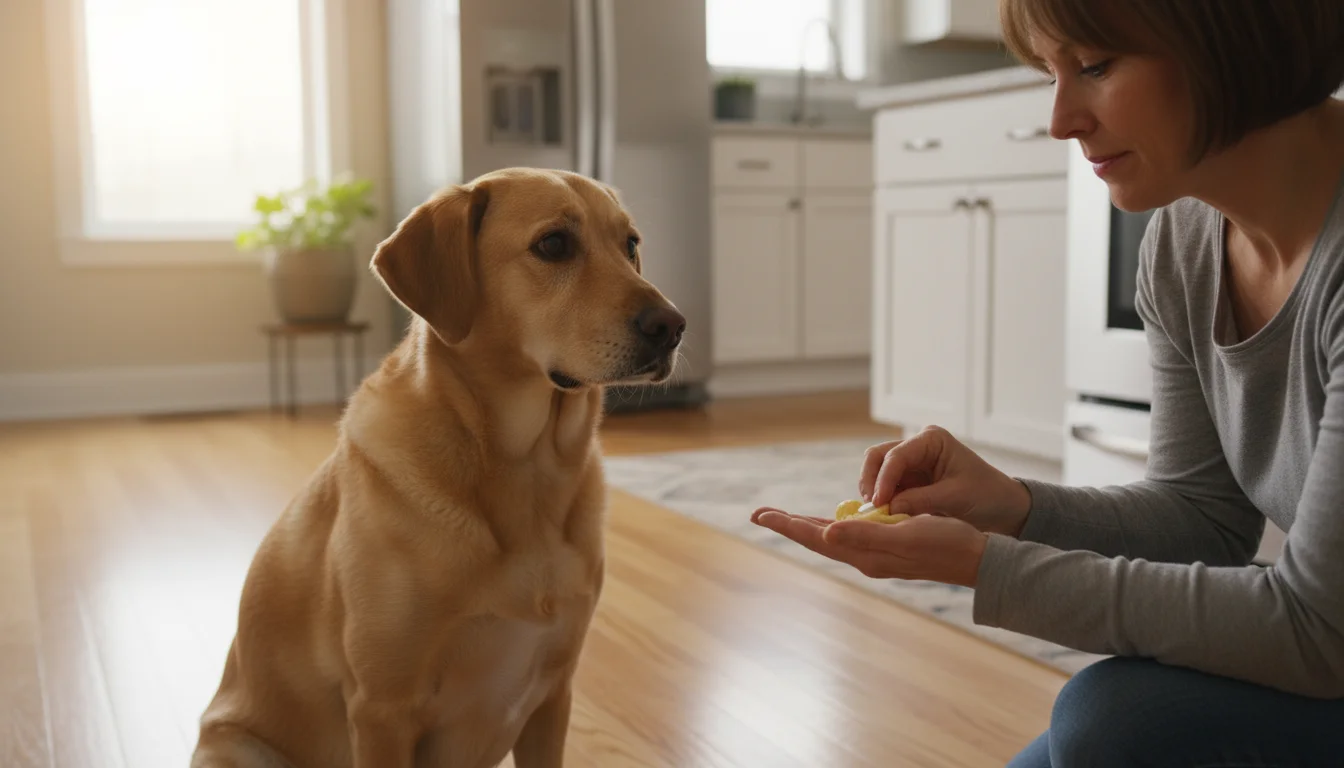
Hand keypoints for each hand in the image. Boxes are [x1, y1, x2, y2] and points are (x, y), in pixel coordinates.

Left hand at [749, 507, 987, 586]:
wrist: (975, 559)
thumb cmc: (944, 543)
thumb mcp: (905, 534)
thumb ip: (865, 534)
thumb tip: (827, 532)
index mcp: (865, 554)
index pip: (816, 537)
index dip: (787, 524)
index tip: (760, 515)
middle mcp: (864, 557)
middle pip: (817, 538)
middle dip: (788, 524)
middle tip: (759, 514)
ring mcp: (875, 555)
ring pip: (830, 538)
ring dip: (805, 526)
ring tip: (783, 517)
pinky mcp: (886, 548)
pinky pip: (849, 536)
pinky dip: (831, 526)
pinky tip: (828, 522)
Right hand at [858, 425, 1033, 537]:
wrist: (1004, 510)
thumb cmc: (987, 496)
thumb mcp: (955, 498)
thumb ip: (919, 501)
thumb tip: (887, 507)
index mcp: (932, 440)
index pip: (896, 456)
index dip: (883, 479)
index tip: (878, 502)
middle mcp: (917, 447)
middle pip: (878, 457)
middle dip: (871, 481)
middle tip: (870, 507)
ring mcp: (912, 464)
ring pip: (877, 472)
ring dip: (873, 491)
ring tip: (875, 514)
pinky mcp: (909, 482)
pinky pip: (886, 488)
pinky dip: (881, 500)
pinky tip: (881, 515)